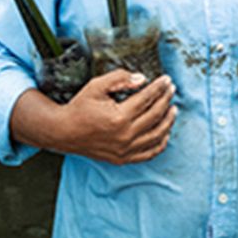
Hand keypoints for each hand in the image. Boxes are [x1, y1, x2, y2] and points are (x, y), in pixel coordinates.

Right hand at [55, 70, 176, 164]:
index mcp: (119, 117)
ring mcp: (125, 150)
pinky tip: (165, 132)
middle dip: (166, 100)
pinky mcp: (123, 159)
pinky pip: (149, 153)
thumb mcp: (96, 86)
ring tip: (173, 109)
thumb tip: (142, 79)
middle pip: (155, 115)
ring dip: (168, 121)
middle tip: (172, 90)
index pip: (147, 99)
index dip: (159, 88)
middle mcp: (125, 136)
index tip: (167, 80)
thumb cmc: (80, 107)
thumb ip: (119, 79)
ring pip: (157, 136)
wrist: (64, 132)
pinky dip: (160, 143)